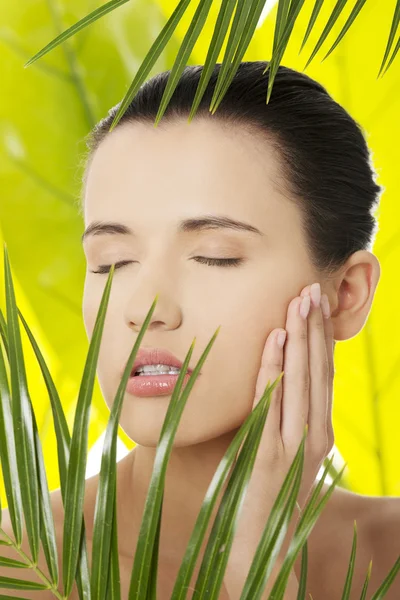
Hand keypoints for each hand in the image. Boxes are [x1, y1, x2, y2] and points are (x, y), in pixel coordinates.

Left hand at [245, 282, 334, 514]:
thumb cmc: (264, 498)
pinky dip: (276, 367)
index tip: (317, 305)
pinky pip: (273, 400)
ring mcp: (295, 445)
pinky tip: (276, 339)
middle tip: (311, 289)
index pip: (324, 375)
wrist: (261, 551)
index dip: (322, 339)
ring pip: (302, 379)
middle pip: (318, 370)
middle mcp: (314, 435)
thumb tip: (271, 381)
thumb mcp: (280, 453)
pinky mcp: (270, 454)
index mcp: (318, 432)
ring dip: (301, 337)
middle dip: (315, 328)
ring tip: (299, 301)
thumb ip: (280, 420)